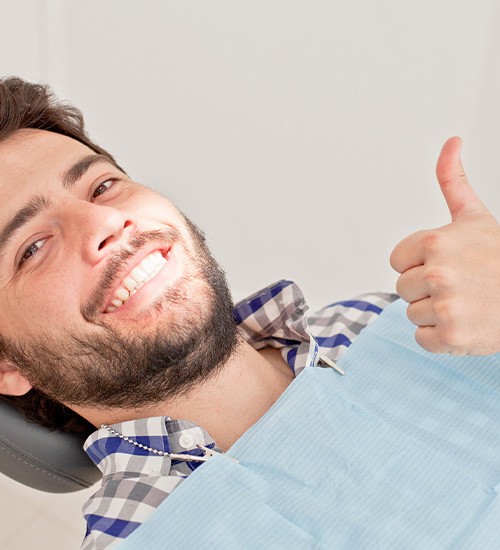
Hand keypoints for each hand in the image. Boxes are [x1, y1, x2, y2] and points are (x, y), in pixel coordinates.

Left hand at [390, 137, 499, 354]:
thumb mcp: (475, 216)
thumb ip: (453, 182)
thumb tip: (451, 142)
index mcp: (434, 241)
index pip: (396, 261)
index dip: (418, 264)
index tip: (446, 263)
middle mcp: (437, 273)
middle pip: (402, 289)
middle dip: (426, 289)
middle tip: (460, 284)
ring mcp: (445, 307)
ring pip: (412, 315)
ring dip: (435, 314)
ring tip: (467, 302)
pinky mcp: (451, 337)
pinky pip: (423, 339)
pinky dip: (442, 338)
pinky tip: (467, 323)